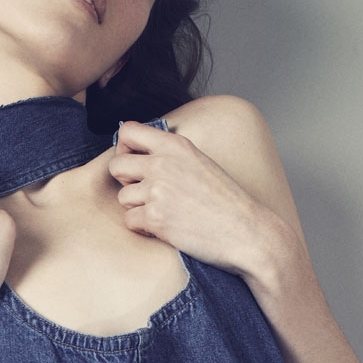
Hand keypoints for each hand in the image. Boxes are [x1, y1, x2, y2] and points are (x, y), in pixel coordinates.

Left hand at [109, 121, 273, 274]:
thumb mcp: (199, 162)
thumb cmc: (226, 202)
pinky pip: (130, 221)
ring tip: (164, 212)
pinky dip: (144, 228)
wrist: (246, 231)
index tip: (135, 163)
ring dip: (138, 208)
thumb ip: (169, 155)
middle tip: (146, 193)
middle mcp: (163, 163)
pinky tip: (165, 228)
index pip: (127, 131)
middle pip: (116, 166)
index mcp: (176, 145)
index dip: (124, 148)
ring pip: (123, 197)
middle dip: (126, 182)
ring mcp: (157, 190)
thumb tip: (134, 155)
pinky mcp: (155, 217)